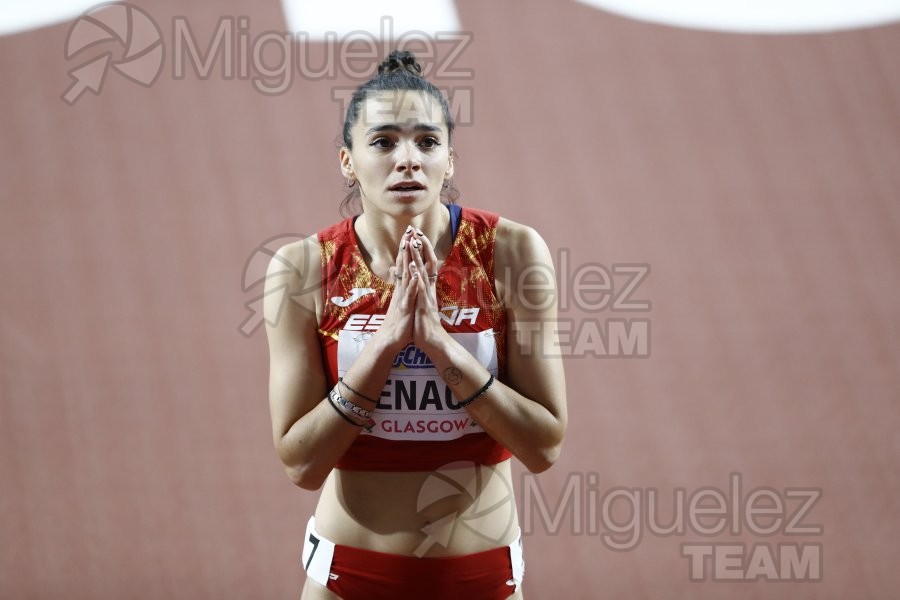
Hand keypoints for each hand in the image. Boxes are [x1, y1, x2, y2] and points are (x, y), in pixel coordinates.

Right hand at [372, 226, 418, 351]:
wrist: (389, 339)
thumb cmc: (397, 320)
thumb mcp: (399, 299)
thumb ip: (399, 284)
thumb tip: (396, 271)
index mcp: (402, 287)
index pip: (404, 263)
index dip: (406, 248)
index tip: (409, 233)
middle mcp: (401, 289)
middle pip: (403, 265)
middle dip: (406, 248)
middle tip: (408, 230)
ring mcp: (402, 297)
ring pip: (405, 276)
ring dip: (407, 260)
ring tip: (409, 245)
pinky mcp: (405, 308)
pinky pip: (409, 295)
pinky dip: (413, 284)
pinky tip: (416, 275)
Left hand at [408, 229, 446, 351]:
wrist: (433, 341)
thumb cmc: (425, 324)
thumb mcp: (420, 304)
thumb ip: (418, 290)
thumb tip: (416, 279)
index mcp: (426, 288)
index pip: (426, 264)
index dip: (422, 250)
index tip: (416, 234)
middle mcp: (428, 289)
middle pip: (427, 264)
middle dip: (422, 247)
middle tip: (417, 230)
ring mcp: (426, 296)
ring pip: (423, 273)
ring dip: (419, 258)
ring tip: (415, 242)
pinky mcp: (424, 306)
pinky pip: (420, 289)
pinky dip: (417, 278)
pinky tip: (413, 267)